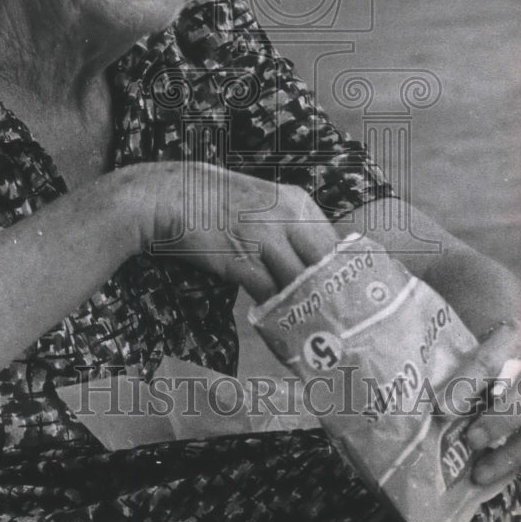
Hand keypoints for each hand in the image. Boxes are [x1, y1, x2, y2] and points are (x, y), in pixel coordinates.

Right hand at [131, 161, 337, 301]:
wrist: (172, 195)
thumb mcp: (263, 202)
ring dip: (306, 307)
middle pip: (326, 266)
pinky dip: (276, 311)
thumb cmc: (216, 201)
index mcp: (297, 202)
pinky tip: (278, 321)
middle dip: (332, 295)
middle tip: (337, 319)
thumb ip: (291, 225)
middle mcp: (287, 217)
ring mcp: (265, 238)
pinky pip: (270, 295)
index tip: (349, 296)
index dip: (345, 274)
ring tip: (312, 326)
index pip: (337, 243)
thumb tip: (316, 261)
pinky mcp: (242, 261)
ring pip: (301, 283)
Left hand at [441, 321, 520, 484]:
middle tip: (471, 440)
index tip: (441, 411)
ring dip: (514, 453)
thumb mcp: (475, 350)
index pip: (489, 361)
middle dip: (500, 422)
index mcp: (516, 337)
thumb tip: (442, 413)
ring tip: (482, 471)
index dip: (465, 387)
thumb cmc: (494, 354)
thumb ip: (462, 378)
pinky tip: (508, 470)